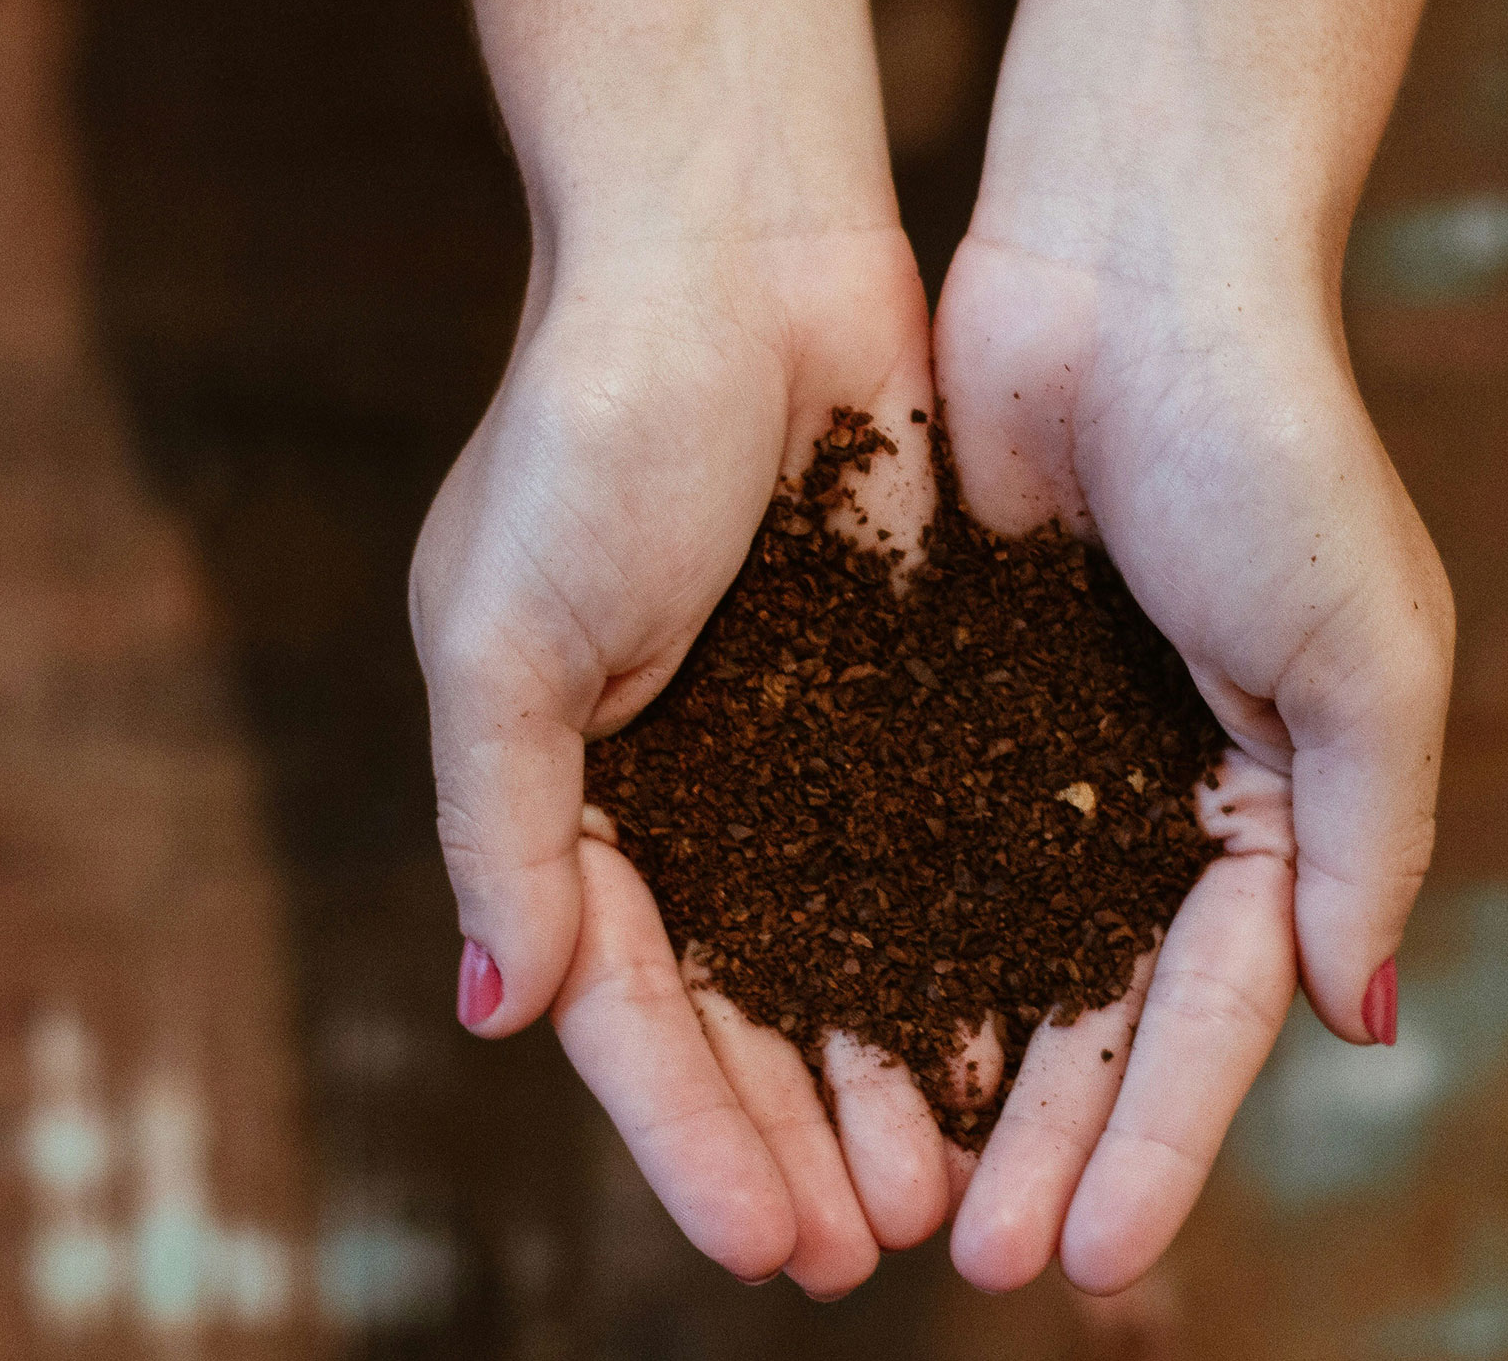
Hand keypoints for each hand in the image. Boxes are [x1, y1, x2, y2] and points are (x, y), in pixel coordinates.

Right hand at [417, 0, 958, 1298]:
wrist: (739, 255)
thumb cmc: (593, 427)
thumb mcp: (504, 634)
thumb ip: (504, 826)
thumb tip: (499, 1013)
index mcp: (565, 793)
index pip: (626, 1006)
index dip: (690, 1133)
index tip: (765, 1243)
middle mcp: (683, 794)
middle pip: (740, 1012)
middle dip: (797, 1136)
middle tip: (870, 1252)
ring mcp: (796, 756)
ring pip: (846, 959)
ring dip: (884, 1078)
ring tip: (949, 1192)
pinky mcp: (901, 702)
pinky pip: (934, 857)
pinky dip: (960, 953)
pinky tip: (1009, 1044)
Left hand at [928, 0, 1446, 1294]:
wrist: (1127, 266)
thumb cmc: (1273, 447)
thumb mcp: (1365, 657)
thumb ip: (1364, 841)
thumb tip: (1369, 1022)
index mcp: (1274, 804)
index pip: (1216, 1014)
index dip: (1161, 1139)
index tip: (1101, 1254)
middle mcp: (1154, 796)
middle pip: (1092, 1011)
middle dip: (1043, 1140)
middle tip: (981, 1261)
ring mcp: (1040, 749)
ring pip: (986, 952)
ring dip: (949, 1078)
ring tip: (893, 1197)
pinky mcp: (938, 691)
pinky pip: (903, 845)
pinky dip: (873, 942)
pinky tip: (827, 1038)